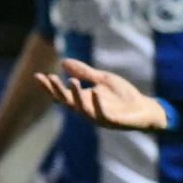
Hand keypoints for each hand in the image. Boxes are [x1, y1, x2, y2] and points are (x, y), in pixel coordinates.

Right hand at [33, 58, 168, 132]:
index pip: (61, 94)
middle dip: (57, 91)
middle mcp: (86, 110)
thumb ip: (84, 72)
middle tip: (50, 78)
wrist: (145, 109)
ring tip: (72, 80)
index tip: (38, 75)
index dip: (49, 86)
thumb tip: (63, 61)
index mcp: (82, 100)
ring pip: (81, 108)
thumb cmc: (122, 96)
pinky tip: (93, 92)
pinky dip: (96, 104)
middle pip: (67, 102)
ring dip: (75, 96)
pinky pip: (101, 114)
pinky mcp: (112, 121)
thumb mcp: (102, 79)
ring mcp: (98, 117)